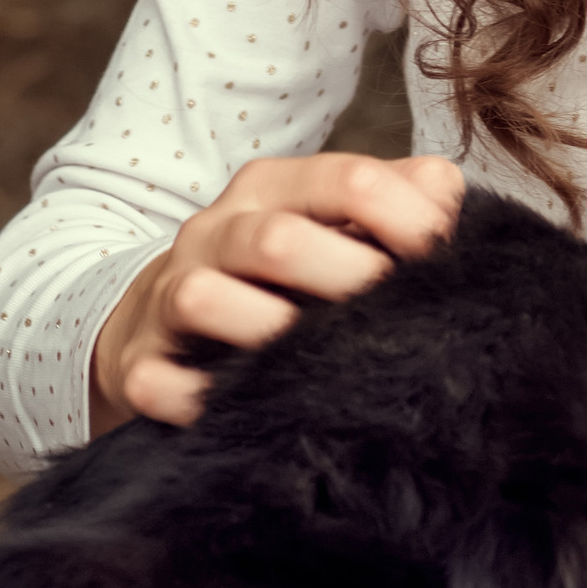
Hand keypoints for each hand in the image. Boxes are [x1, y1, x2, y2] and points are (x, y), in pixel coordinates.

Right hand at [89, 152, 463, 432]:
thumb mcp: (331, 220)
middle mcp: (214, 231)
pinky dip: (194, 397)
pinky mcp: (138, 361)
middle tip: (402, 324)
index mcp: (272, 188)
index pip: (347, 179)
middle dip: (348, 281)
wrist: (158, 315)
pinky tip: (238, 408)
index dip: (409, 221)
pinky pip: (154, 379)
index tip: (446, 261)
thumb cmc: (277, 273)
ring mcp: (169, 295)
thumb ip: (398, 199)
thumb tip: (448, 197)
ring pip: (205, 299)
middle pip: (277, 241)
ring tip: (325, 368)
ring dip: (271, 335)